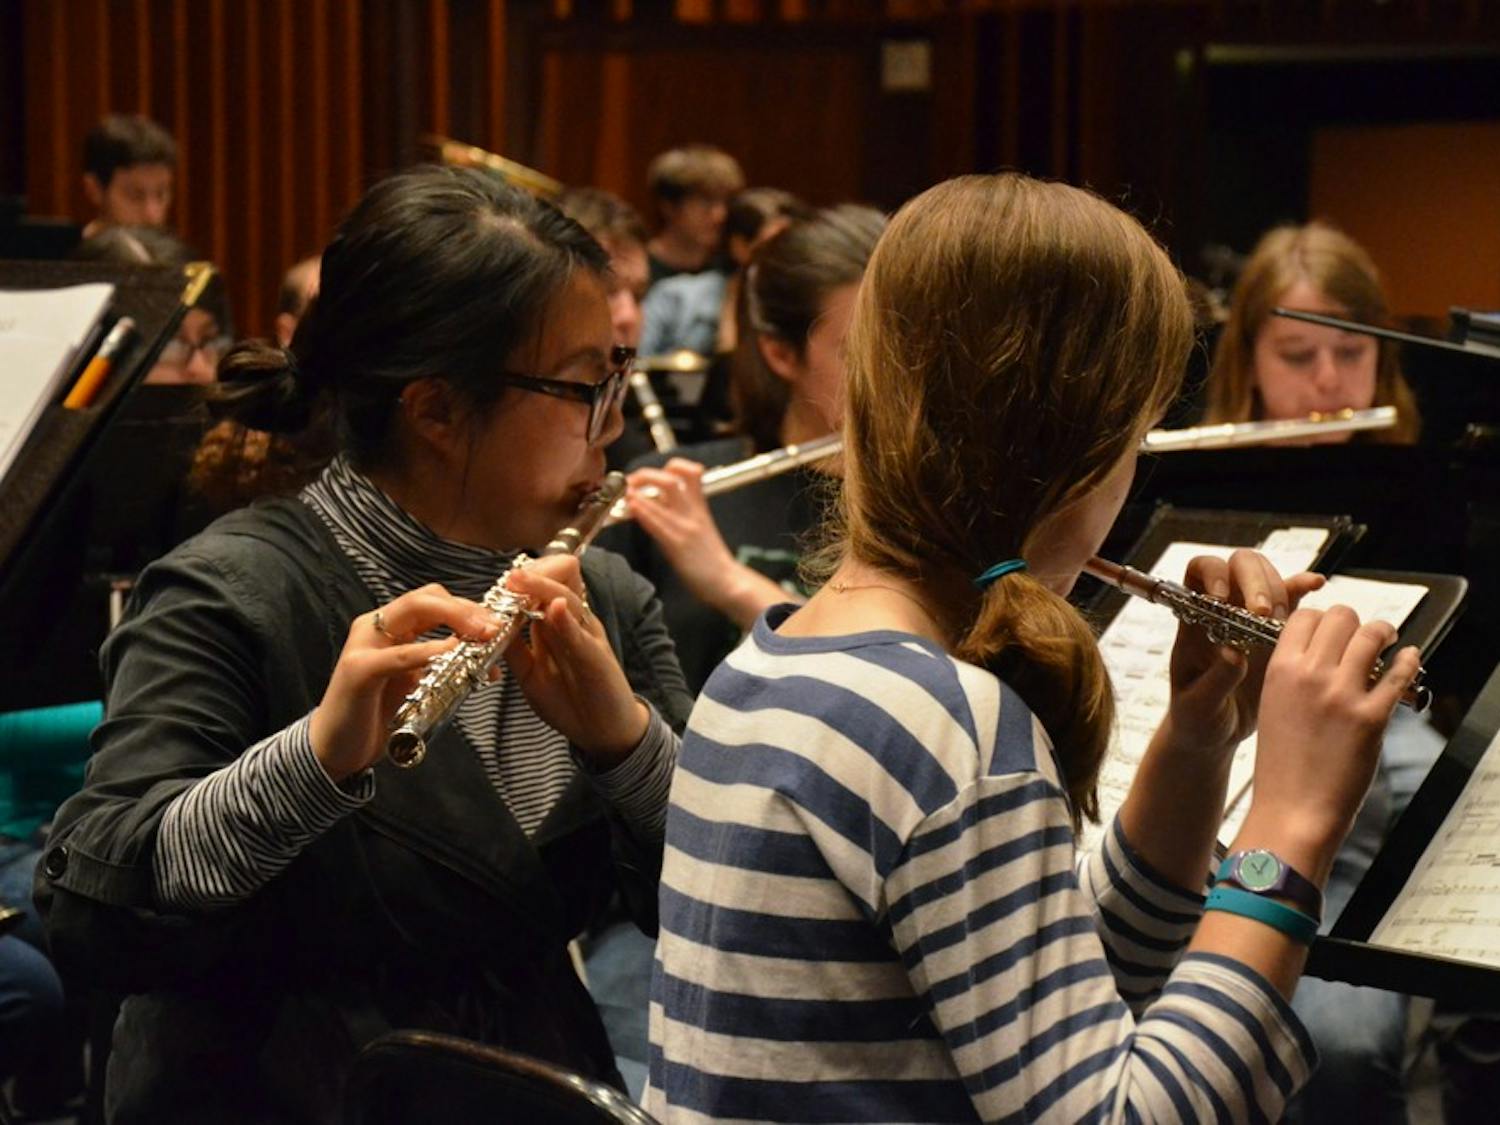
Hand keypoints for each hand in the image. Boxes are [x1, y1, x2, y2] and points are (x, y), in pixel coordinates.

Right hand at [310, 585, 498, 782]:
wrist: (338, 751)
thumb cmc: (378, 717)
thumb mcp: (418, 685)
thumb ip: (444, 667)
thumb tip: (487, 661)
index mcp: (391, 628)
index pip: (434, 601)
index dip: (469, 607)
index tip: (499, 623)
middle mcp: (375, 628)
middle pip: (426, 598)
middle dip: (466, 608)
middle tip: (494, 627)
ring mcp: (364, 645)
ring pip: (412, 610)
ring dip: (455, 619)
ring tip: (483, 635)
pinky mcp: (357, 670)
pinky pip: (397, 655)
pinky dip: (426, 651)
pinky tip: (450, 652)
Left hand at [502, 555, 647, 767]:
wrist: (605, 731)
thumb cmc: (570, 701)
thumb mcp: (531, 674)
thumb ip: (515, 649)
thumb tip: (490, 626)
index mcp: (558, 625)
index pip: (543, 589)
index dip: (523, 581)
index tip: (502, 580)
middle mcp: (575, 623)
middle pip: (558, 584)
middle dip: (533, 576)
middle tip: (509, 576)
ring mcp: (588, 636)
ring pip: (568, 600)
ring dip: (543, 587)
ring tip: (519, 579)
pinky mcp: (598, 656)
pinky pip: (581, 634)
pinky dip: (566, 620)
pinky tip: (555, 607)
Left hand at [627, 461, 736, 600]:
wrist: (727, 581)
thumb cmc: (710, 559)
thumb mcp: (700, 527)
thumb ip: (681, 512)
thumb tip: (655, 501)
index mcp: (699, 507)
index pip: (690, 472)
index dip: (671, 465)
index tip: (650, 474)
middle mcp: (692, 512)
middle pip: (671, 478)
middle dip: (645, 475)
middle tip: (630, 482)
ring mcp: (685, 527)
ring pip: (664, 495)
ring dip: (638, 489)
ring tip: (624, 489)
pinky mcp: (678, 545)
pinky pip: (658, 523)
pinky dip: (642, 511)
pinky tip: (631, 507)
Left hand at [1165, 550, 1324, 754]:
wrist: (1217, 734)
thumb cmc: (1197, 719)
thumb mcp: (1198, 706)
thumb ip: (1215, 682)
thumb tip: (1235, 654)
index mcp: (1196, 620)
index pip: (1200, 572)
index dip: (1212, 573)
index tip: (1220, 596)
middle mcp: (1225, 610)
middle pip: (1240, 566)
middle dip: (1255, 580)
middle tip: (1263, 612)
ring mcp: (1253, 618)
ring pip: (1269, 577)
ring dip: (1279, 591)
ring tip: (1281, 623)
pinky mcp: (1277, 631)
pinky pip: (1293, 599)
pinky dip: (1304, 587)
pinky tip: (1317, 585)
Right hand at [1238, 607, 1420, 876]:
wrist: (1293, 808)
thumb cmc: (1281, 764)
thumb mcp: (1272, 707)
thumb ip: (1292, 675)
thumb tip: (1321, 652)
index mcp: (1280, 671)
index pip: (1305, 617)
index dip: (1322, 619)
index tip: (1333, 631)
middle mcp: (1310, 675)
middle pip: (1341, 617)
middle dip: (1355, 622)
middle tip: (1363, 636)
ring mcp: (1342, 695)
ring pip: (1371, 635)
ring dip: (1383, 634)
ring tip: (1388, 642)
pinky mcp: (1372, 717)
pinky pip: (1398, 673)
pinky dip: (1408, 661)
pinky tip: (1409, 659)